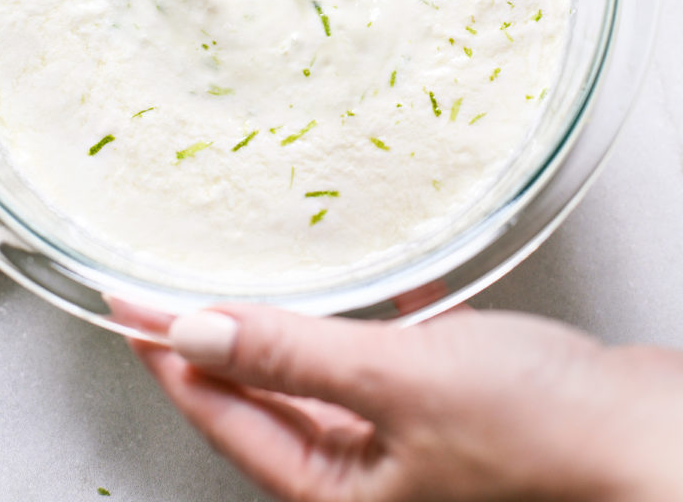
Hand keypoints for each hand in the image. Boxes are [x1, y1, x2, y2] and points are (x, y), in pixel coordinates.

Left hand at [129, 304, 682, 500]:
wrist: (649, 434)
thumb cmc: (539, 430)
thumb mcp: (399, 383)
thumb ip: (295, 357)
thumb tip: (198, 334)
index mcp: (341, 491)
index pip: (227, 416)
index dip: (172, 358)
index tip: (131, 309)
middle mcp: (369, 474)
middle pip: (267, 400)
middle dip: (217, 343)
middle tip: (167, 294)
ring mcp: (412, 438)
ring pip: (327, 374)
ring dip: (292, 328)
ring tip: (253, 282)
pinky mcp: (454, 402)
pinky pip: (393, 355)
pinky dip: (380, 319)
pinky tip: (391, 281)